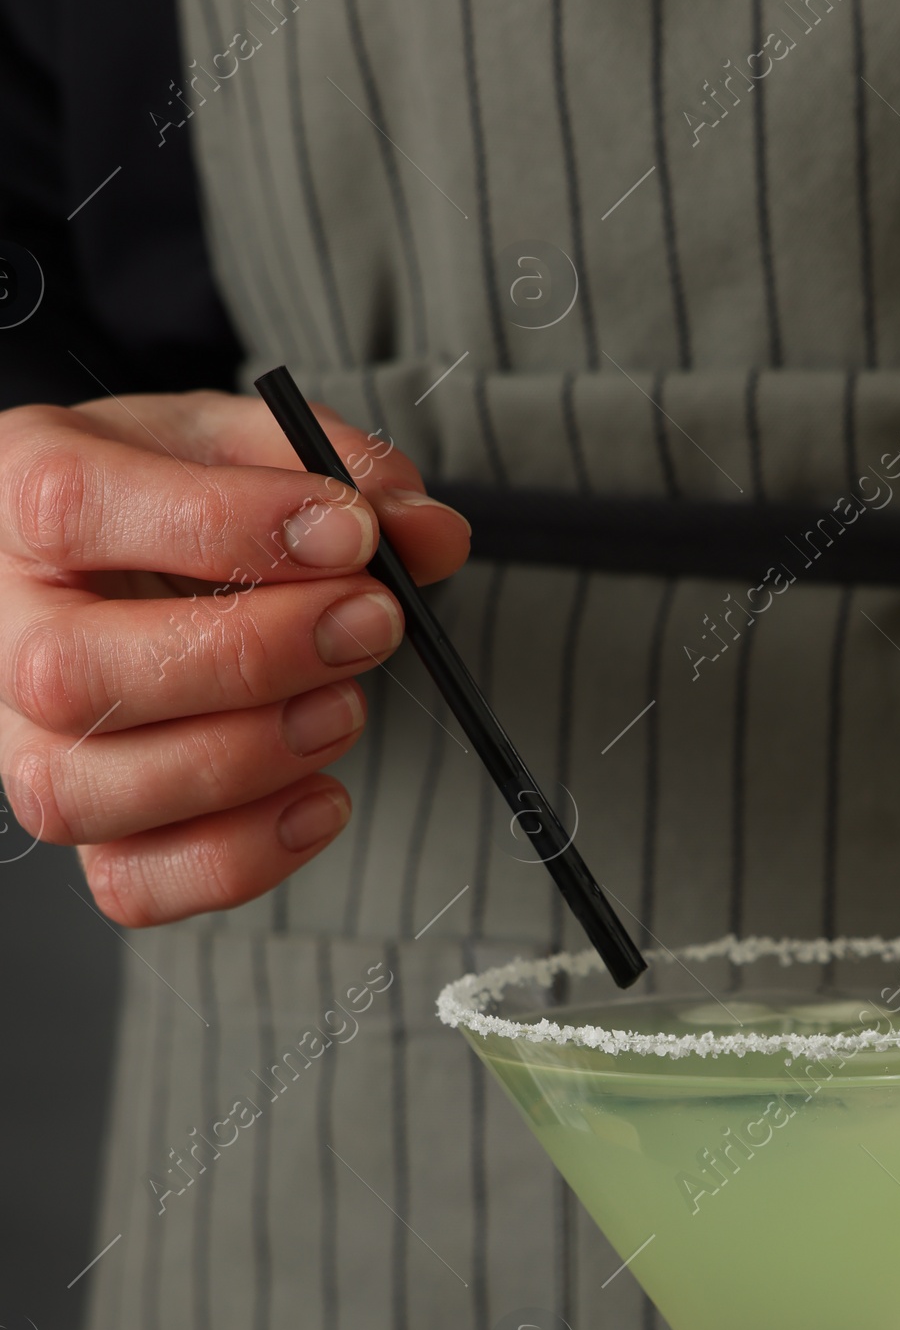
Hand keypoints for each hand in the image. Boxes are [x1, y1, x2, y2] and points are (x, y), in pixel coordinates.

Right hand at [0, 391, 469, 921]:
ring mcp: (26, 739)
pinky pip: (132, 884)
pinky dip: (240, 859)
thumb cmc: (175, 501)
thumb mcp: (248, 445)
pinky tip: (320, 799)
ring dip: (246, 762)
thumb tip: (427, 535)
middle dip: (249, 659)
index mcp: (22, 490)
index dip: (228, 526)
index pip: (75, 509)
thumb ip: (336, 469)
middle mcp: (2, 627)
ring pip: (89, 792)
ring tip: (343, 706)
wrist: (131, 560)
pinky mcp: (84, 824)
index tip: (351, 535)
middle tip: (367, 625)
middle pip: (74, 675)